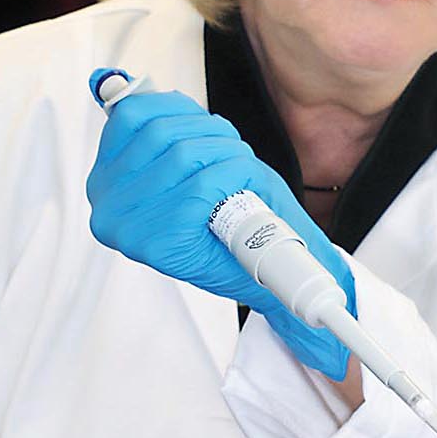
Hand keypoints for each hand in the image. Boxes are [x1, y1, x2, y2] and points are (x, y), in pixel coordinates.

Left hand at [86, 81, 354, 378]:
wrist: (203, 240)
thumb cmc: (242, 252)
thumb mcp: (270, 259)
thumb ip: (289, 275)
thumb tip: (330, 329)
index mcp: (157, 247)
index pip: (198, 186)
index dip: (233, 171)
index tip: (251, 174)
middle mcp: (119, 220)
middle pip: (182, 150)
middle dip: (225, 149)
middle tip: (239, 166)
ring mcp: (106, 188)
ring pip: (166, 126)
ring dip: (205, 129)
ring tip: (219, 154)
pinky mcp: (106, 155)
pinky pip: (138, 110)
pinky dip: (172, 108)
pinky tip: (189, 128)